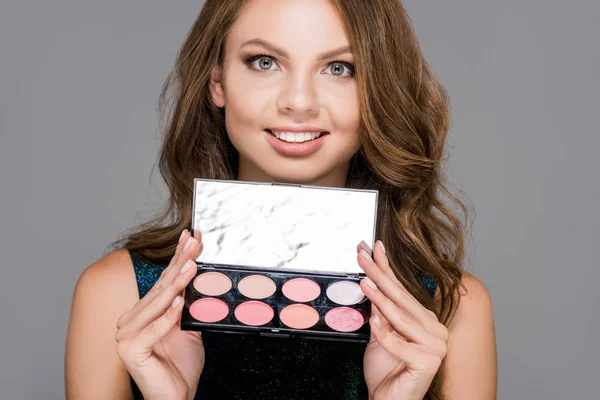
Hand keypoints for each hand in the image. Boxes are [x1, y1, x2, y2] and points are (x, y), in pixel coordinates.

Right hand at [116, 229, 204, 399]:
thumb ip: (188, 305)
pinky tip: (179, 302)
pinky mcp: (130, 351)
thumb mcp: (189, 328)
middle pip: (161, 287)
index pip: (163, 280)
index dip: (178, 257)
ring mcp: (126, 335)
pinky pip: (153, 330)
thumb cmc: (180, 365)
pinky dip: (167, 317)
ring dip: (176, 283)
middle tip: (195, 241)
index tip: (192, 237)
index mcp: (143, 313)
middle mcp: (131, 320)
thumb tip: (198, 277)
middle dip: (180, 261)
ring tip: (192, 264)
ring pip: (157, 304)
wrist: (176, 397)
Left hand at [358, 240, 448, 399]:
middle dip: (379, 274)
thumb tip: (372, 280)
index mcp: (426, 321)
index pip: (402, 289)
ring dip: (380, 299)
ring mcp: (435, 347)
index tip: (372, 248)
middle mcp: (435, 331)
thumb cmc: (386, 371)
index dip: (386, 267)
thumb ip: (380, 310)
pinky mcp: (428, 362)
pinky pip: (399, 344)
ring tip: (364, 281)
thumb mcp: (380, 333)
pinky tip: (372, 322)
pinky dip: (384, 334)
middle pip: (402, 298)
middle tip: (362, 255)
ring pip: (401, 318)